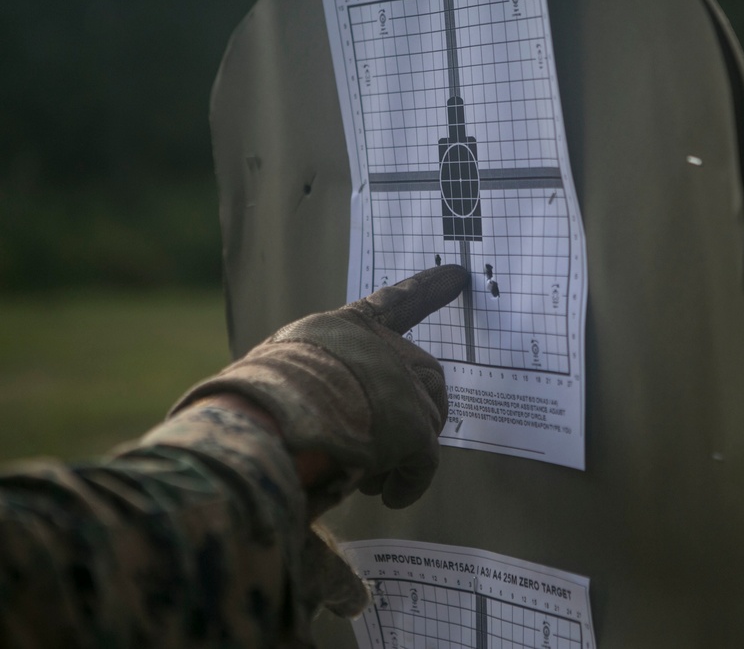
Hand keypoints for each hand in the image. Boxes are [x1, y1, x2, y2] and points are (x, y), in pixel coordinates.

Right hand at [170, 264, 468, 512]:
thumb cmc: (256, 409)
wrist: (265, 425)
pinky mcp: (416, 428)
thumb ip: (316, 384)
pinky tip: (390, 497)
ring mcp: (402, 385)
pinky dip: (409, 483)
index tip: (457, 276)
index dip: (424, 289)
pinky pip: (424, 462)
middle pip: (425, 375)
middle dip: (421, 411)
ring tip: (370, 476)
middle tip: (398, 447)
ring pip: (426, 422)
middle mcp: (380, 347)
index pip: (391, 303)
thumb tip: (329, 425)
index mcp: (342, 329)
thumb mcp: (281, 377)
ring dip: (405, 453)